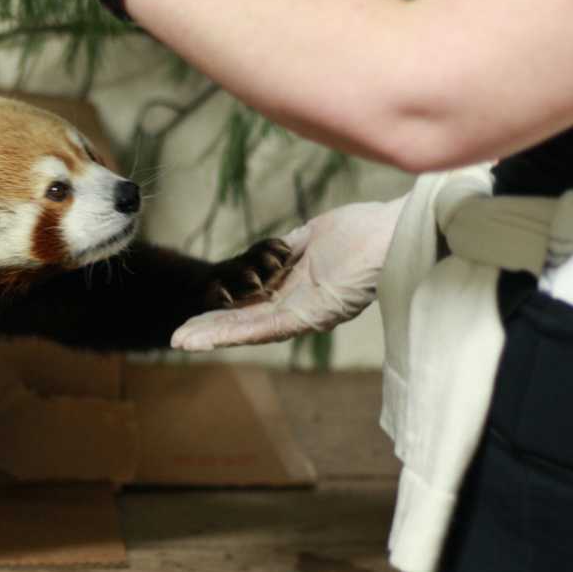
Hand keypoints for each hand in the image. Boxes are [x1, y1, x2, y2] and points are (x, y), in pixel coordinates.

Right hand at [171, 196, 406, 350]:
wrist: (396, 229)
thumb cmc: (365, 230)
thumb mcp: (313, 237)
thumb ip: (288, 248)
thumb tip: (271, 249)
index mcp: (297, 289)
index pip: (250, 304)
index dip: (220, 311)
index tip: (192, 315)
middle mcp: (298, 307)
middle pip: (245, 322)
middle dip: (209, 329)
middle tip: (176, 338)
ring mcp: (304, 313)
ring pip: (250, 329)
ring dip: (214, 335)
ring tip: (182, 341)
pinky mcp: (312, 315)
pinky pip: (266, 327)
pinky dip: (235, 333)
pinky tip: (209, 336)